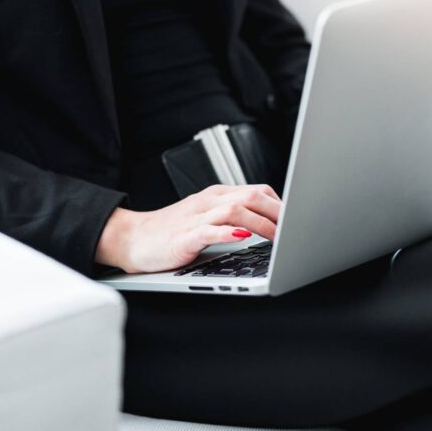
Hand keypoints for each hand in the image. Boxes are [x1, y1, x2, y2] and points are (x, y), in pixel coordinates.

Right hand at [96, 184, 280, 273]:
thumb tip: (269, 224)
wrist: (131, 239)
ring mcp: (195, 218)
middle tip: (297, 229)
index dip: (282, 205)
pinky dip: (227, 233)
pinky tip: (241, 238)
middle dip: (279, 213)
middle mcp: (208, 202)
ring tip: (278, 237)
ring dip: (260, 223)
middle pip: (251, 197)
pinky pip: (208, 231)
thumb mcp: (206, 219)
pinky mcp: (183, 237)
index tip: (300, 220)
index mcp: (215, 196)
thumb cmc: (169, 232)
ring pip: (234, 211)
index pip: (257, 191)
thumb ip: (233, 218)